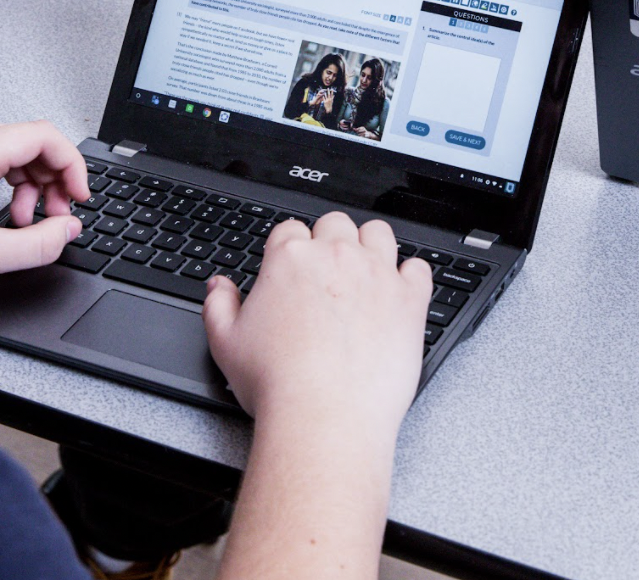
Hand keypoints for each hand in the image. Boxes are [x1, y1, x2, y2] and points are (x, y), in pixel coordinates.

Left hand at [0, 121, 87, 323]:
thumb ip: (41, 242)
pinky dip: (2, 186)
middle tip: (58, 212)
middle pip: (26, 142)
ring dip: (28, 184)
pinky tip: (0, 218)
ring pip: (5, 154)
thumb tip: (68, 230)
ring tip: (25, 221)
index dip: (72, 164)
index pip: (43, 136)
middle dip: (51, 177)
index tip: (79, 194)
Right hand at [202, 212, 431, 429]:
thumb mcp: (226, 344)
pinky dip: (411, 276)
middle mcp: (336, 256)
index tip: (292, 268)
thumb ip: (219, 305)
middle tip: (326, 273)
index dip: (289, 248)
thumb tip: (219, 286)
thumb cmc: (277, 384)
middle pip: (336, 224)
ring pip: (379, 233)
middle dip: (329, 241)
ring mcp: (377, 274)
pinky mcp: (409, 300)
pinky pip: (419, 268)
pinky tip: (400, 291)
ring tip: (365, 272)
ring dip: (371, 246)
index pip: (290, 231)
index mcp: (290, 259)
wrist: (324, 416)